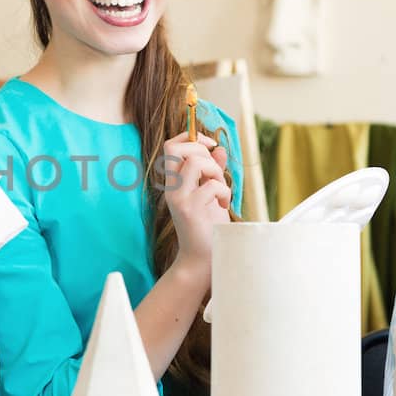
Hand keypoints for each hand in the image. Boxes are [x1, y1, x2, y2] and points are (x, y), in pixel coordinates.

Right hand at [161, 134, 232, 270]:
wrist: (202, 258)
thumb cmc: (208, 227)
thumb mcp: (212, 194)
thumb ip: (213, 171)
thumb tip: (219, 149)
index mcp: (174, 182)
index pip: (171, 146)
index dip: (191, 137)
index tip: (209, 145)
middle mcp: (172, 187)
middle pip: (176, 147)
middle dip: (203, 149)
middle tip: (215, 170)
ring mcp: (178, 198)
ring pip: (194, 161)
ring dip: (214, 170)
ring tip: (220, 188)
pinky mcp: (189, 209)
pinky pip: (210, 186)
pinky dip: (224, 192)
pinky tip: (224, 206)